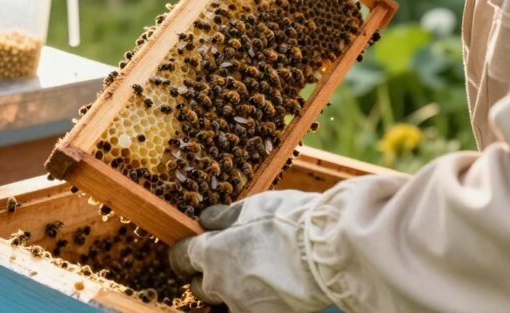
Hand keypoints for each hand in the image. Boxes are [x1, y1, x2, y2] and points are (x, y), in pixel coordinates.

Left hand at [168, 191, 331, 312]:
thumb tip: (208, 222)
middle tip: (234, 263)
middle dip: (211, 275)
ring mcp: (241, 306)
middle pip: (201, 285)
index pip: (182, 257)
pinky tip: (273, 292)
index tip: (195, 250)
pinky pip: (250, 311)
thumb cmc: (290, 221)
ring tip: (258, 279)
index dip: (188, 252)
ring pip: (226, 303)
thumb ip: (225, 217)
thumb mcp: (252, 206)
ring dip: (235, 293)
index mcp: (211, 253)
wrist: (327, 249)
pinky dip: (258, 304)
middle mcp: (219, 283)